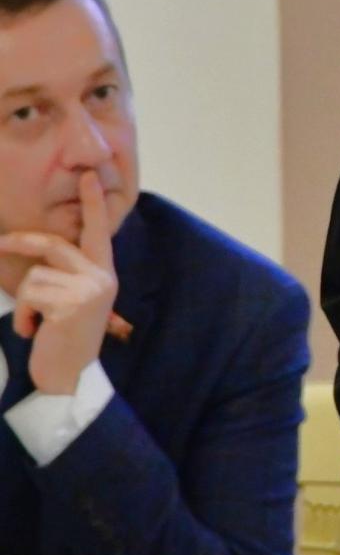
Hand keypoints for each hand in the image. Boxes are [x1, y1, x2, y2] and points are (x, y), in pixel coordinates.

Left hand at [0, 172, 118, 393]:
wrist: (71, 378)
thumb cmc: (66, 337)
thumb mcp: (73, 300)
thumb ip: (67, 273)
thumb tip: (39, 252)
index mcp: (103, 273)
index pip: (97, 232)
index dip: (93, 203)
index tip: (88, 176)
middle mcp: (101, 278)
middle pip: (53, 246)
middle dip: (20, 243)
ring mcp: (88, 290)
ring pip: (34, 276)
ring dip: (24, 302)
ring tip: (36, 324)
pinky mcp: (70, 304)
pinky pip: (29, 295)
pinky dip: (22, 316)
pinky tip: (35, 332)